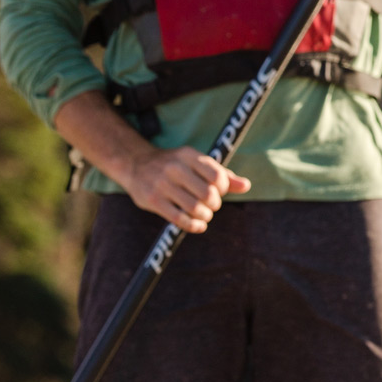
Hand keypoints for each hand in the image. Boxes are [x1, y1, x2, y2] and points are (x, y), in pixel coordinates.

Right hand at [117, 146, 250, 232]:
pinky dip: (194, 226)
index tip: (218, 192)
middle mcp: (175, 168)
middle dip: (214, 205)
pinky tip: (198, 225)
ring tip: (204, 215)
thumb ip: (221, 174)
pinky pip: (180, 219)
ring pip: (195, 208)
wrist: (135, 164)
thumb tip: (246, 186)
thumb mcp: (196, 162)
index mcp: (188, 155)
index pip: (217, 177)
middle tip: (211, 206)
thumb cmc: (173, 165)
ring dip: (205, 216)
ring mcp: (163, 184)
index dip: (223, 190)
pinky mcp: (154, 200)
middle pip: (208, 194)